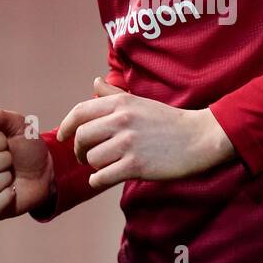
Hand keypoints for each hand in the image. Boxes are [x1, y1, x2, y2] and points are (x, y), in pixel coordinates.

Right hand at [0, 107, 52, 218]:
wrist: (43, 173)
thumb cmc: (27, 147)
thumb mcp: (19, 126)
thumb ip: (0, 117)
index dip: (1, 141)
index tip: (8, 143)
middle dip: (6, 161)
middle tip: (11, 161)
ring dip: (7, 180)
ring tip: (9, 176)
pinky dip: (8, 198)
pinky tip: (10, 192)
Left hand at [56, 78, 234, 188]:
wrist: (200, 138)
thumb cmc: (169, 121)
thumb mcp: (140, 101)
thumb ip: (114, 94)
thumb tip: (95, 82)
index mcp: (121, 102)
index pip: (80, 112)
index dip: (66, 125)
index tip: (62, 136)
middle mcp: (121, 120)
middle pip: (81, 137)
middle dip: (79, 150)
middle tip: (85, 156)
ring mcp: (128, 143)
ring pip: (92, 158)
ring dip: (94, 166)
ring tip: (105, 165)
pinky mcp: (136, 166)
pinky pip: (102, 176)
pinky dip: (99, 180)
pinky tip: (106, 178)